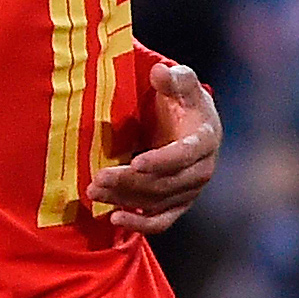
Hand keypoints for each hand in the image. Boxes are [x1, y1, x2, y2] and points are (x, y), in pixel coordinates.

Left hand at [87, 63, 220, 234]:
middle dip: (130, 182)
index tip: (135, 162)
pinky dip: (140, 224)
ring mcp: (189, 190)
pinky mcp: (177, 204)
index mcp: (204, 139)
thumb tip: (160, 72)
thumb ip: (173, 78)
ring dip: (125, 199)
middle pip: (164, 183)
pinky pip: (161, 221)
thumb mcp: (181, 82)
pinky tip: (114, 219)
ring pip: (157, 202)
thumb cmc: (182, 99)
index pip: (184, 155)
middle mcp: (201, 170)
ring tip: (94, 192)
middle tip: (98, 178)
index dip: (161, 160)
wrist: (189, 123)